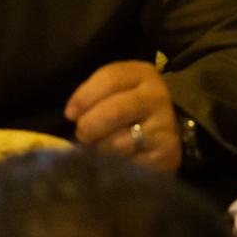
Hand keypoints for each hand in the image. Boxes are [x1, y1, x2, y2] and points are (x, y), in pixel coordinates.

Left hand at [65, 62, 179, 170]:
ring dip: (100, 147)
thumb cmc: (129, 106)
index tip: (70, 114)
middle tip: (81, 134)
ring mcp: (164, 127)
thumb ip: (94, 93)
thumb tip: (72, 114)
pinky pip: (129, 162)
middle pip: (113, 112)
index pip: (109, 79)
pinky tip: (115, 158)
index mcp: (142, 74)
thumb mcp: (116, 89)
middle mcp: (156, 97)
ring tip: (98, 145)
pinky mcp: (166, 154)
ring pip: (119, 142)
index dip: (83, 97)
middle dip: (89, 126)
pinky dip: (115, 162)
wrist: (165, 133)